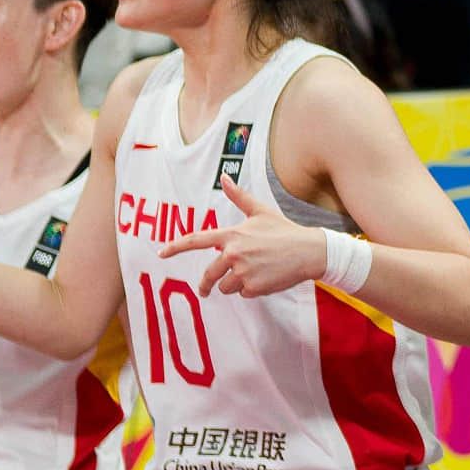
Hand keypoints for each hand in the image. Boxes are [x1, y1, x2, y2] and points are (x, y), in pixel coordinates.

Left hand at [157, 175, 331, 298]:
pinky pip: (243, 294)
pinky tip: (265, 278)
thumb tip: (225, 175)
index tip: (161, 253)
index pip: (197, 240)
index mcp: (231, 235)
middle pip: (208, 275)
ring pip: (226, 287)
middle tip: (205, 290)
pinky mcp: (254, 288)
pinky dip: (251, 290)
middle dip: (206, 285)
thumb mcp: (260, 211)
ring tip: (254, 273)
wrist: (308, 251)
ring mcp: (243, 272)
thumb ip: (238, 196)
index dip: (176, 247)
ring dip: (235, 285)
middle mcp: (233, 254)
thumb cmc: (284, 230)